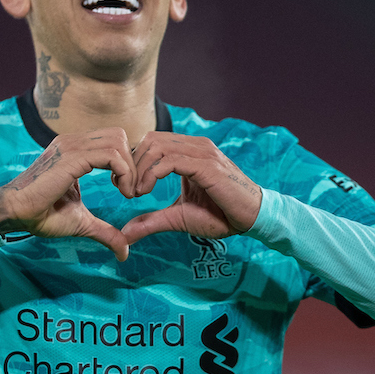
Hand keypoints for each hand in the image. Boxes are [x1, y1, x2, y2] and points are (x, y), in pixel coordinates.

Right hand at [0, 128, 135, 259]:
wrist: (17, 213)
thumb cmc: (42, 215)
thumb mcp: (82, 222)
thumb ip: (105, 231)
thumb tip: (124, 253)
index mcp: (76, 150)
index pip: (114, 141)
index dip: (128, 164)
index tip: (127, 190)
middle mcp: (74, 142)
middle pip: (121, 136)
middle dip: (133, 163)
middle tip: (130, 190)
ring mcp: (72, 145)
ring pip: (119, 141)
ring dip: (131, 169)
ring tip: (126, 192)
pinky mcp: (72, 156)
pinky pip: (112, 154)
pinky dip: (125, 172)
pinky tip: (121, 192)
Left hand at [121, 132, 261, 243]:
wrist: (251, 219)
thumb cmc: (220, 215)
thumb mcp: (177, 218)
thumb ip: (151, 221)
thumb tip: (125, 233)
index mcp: (188, 151)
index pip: (150, 142)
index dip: (132, 161)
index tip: (123, 186)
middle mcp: (194, 146)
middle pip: (149, 140)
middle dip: (132, 164)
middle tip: (124, 189)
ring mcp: (202, 153)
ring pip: (157, 147)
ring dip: (139, 170)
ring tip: (134, 192)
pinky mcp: (207, 165)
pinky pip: (170, 161)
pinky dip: (151, 175)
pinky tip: (145, 192)